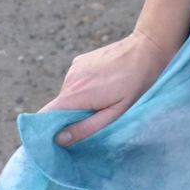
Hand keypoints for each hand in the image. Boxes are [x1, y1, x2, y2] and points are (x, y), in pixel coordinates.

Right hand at [43, 27, 174, 145]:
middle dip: (70, 116)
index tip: (57, 138)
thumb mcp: (115, 112)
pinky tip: (102, 83)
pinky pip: (74, 81)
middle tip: (95, 116)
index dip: (46, 129)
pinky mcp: (78, 61)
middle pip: (58, 107)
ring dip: (79, 101)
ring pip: (68, 94)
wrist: (144, 49)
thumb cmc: (135, 84)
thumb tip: (60, 139)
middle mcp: (69, 80)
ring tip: (103, 97)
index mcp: (76, 95)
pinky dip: (83, 87)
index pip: (45, 115)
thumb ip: (86, 127)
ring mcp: (73, 68)